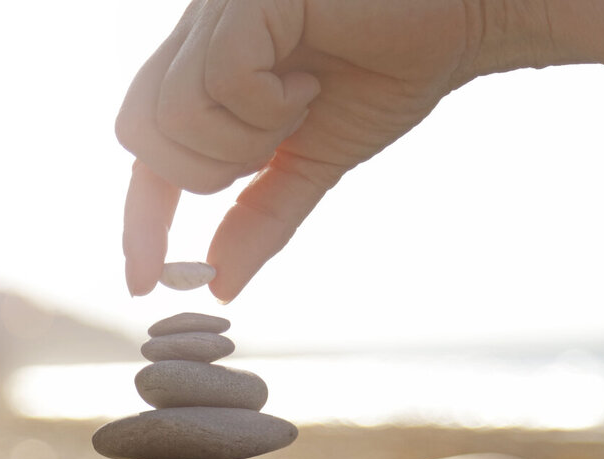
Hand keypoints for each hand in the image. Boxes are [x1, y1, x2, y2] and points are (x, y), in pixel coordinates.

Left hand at [117, 0, 547, 300]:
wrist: (465, 16)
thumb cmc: (386, 72)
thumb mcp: (309, 163)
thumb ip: (260, 218)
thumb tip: (221, 286)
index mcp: (201, 70)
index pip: (143, 153)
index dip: (138, 220)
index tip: (140, 282)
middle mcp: (196, 34)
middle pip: (140, 137)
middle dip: (209, 169)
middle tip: (272, 147)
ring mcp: (217, 9)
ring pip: (173, 114)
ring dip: (246, 135)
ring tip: (301, 100)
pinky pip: (218, 77)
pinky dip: (264, 103)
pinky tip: (307, 80)